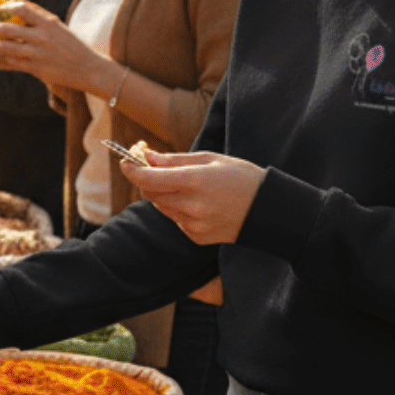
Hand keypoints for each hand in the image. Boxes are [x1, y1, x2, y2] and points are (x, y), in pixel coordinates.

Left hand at [0, 0, 105, 89]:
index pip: (21, 8)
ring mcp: (38, 53)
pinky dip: (6, 59)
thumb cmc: (70, 44)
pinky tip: (6, 57)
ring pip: (6, 47)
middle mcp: (42, 36)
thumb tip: (14, 3)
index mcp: (48, 22)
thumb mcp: (57, 25)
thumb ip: (38, 15)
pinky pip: (12, 62)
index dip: (5, 8)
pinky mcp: (36, 68)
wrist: (88, 68)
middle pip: (9, 28)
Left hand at [122, 149, 264, 246]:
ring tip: (184, 183)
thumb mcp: (210, 159)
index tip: (125, 160)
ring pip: (161, 206)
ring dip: (163, 193)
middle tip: (152, 166)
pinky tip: (198, 202)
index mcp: (196, 181)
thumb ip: (175, 160)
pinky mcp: (197, 237)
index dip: (133, 170)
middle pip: (151, 193)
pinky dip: (177, 208)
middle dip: (147, 179)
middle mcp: (193, 206)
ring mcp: (194, 225)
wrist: (270, 211)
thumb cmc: (241, 177)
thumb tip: (147, 157)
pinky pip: (175, 219)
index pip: (151, 179)